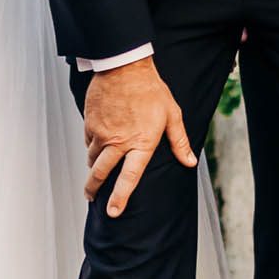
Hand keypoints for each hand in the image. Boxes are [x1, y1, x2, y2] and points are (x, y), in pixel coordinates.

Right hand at [82, 57, 196, 218]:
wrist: (124, 66)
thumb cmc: (151, 89)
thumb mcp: (172, 114)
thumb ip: (179, 141)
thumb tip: (189, 162)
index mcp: (141, 142)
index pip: (129, 177)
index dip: (121, 197)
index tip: (113, 212)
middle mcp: (118, 141)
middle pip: (101, 173)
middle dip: (94, 188)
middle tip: (91, 197)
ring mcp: (101, 132)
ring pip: (93, 157)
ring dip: (94, 165)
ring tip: (96, 169)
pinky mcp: (90, 122)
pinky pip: (88, 140)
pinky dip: (92, 144)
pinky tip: (97, 141)